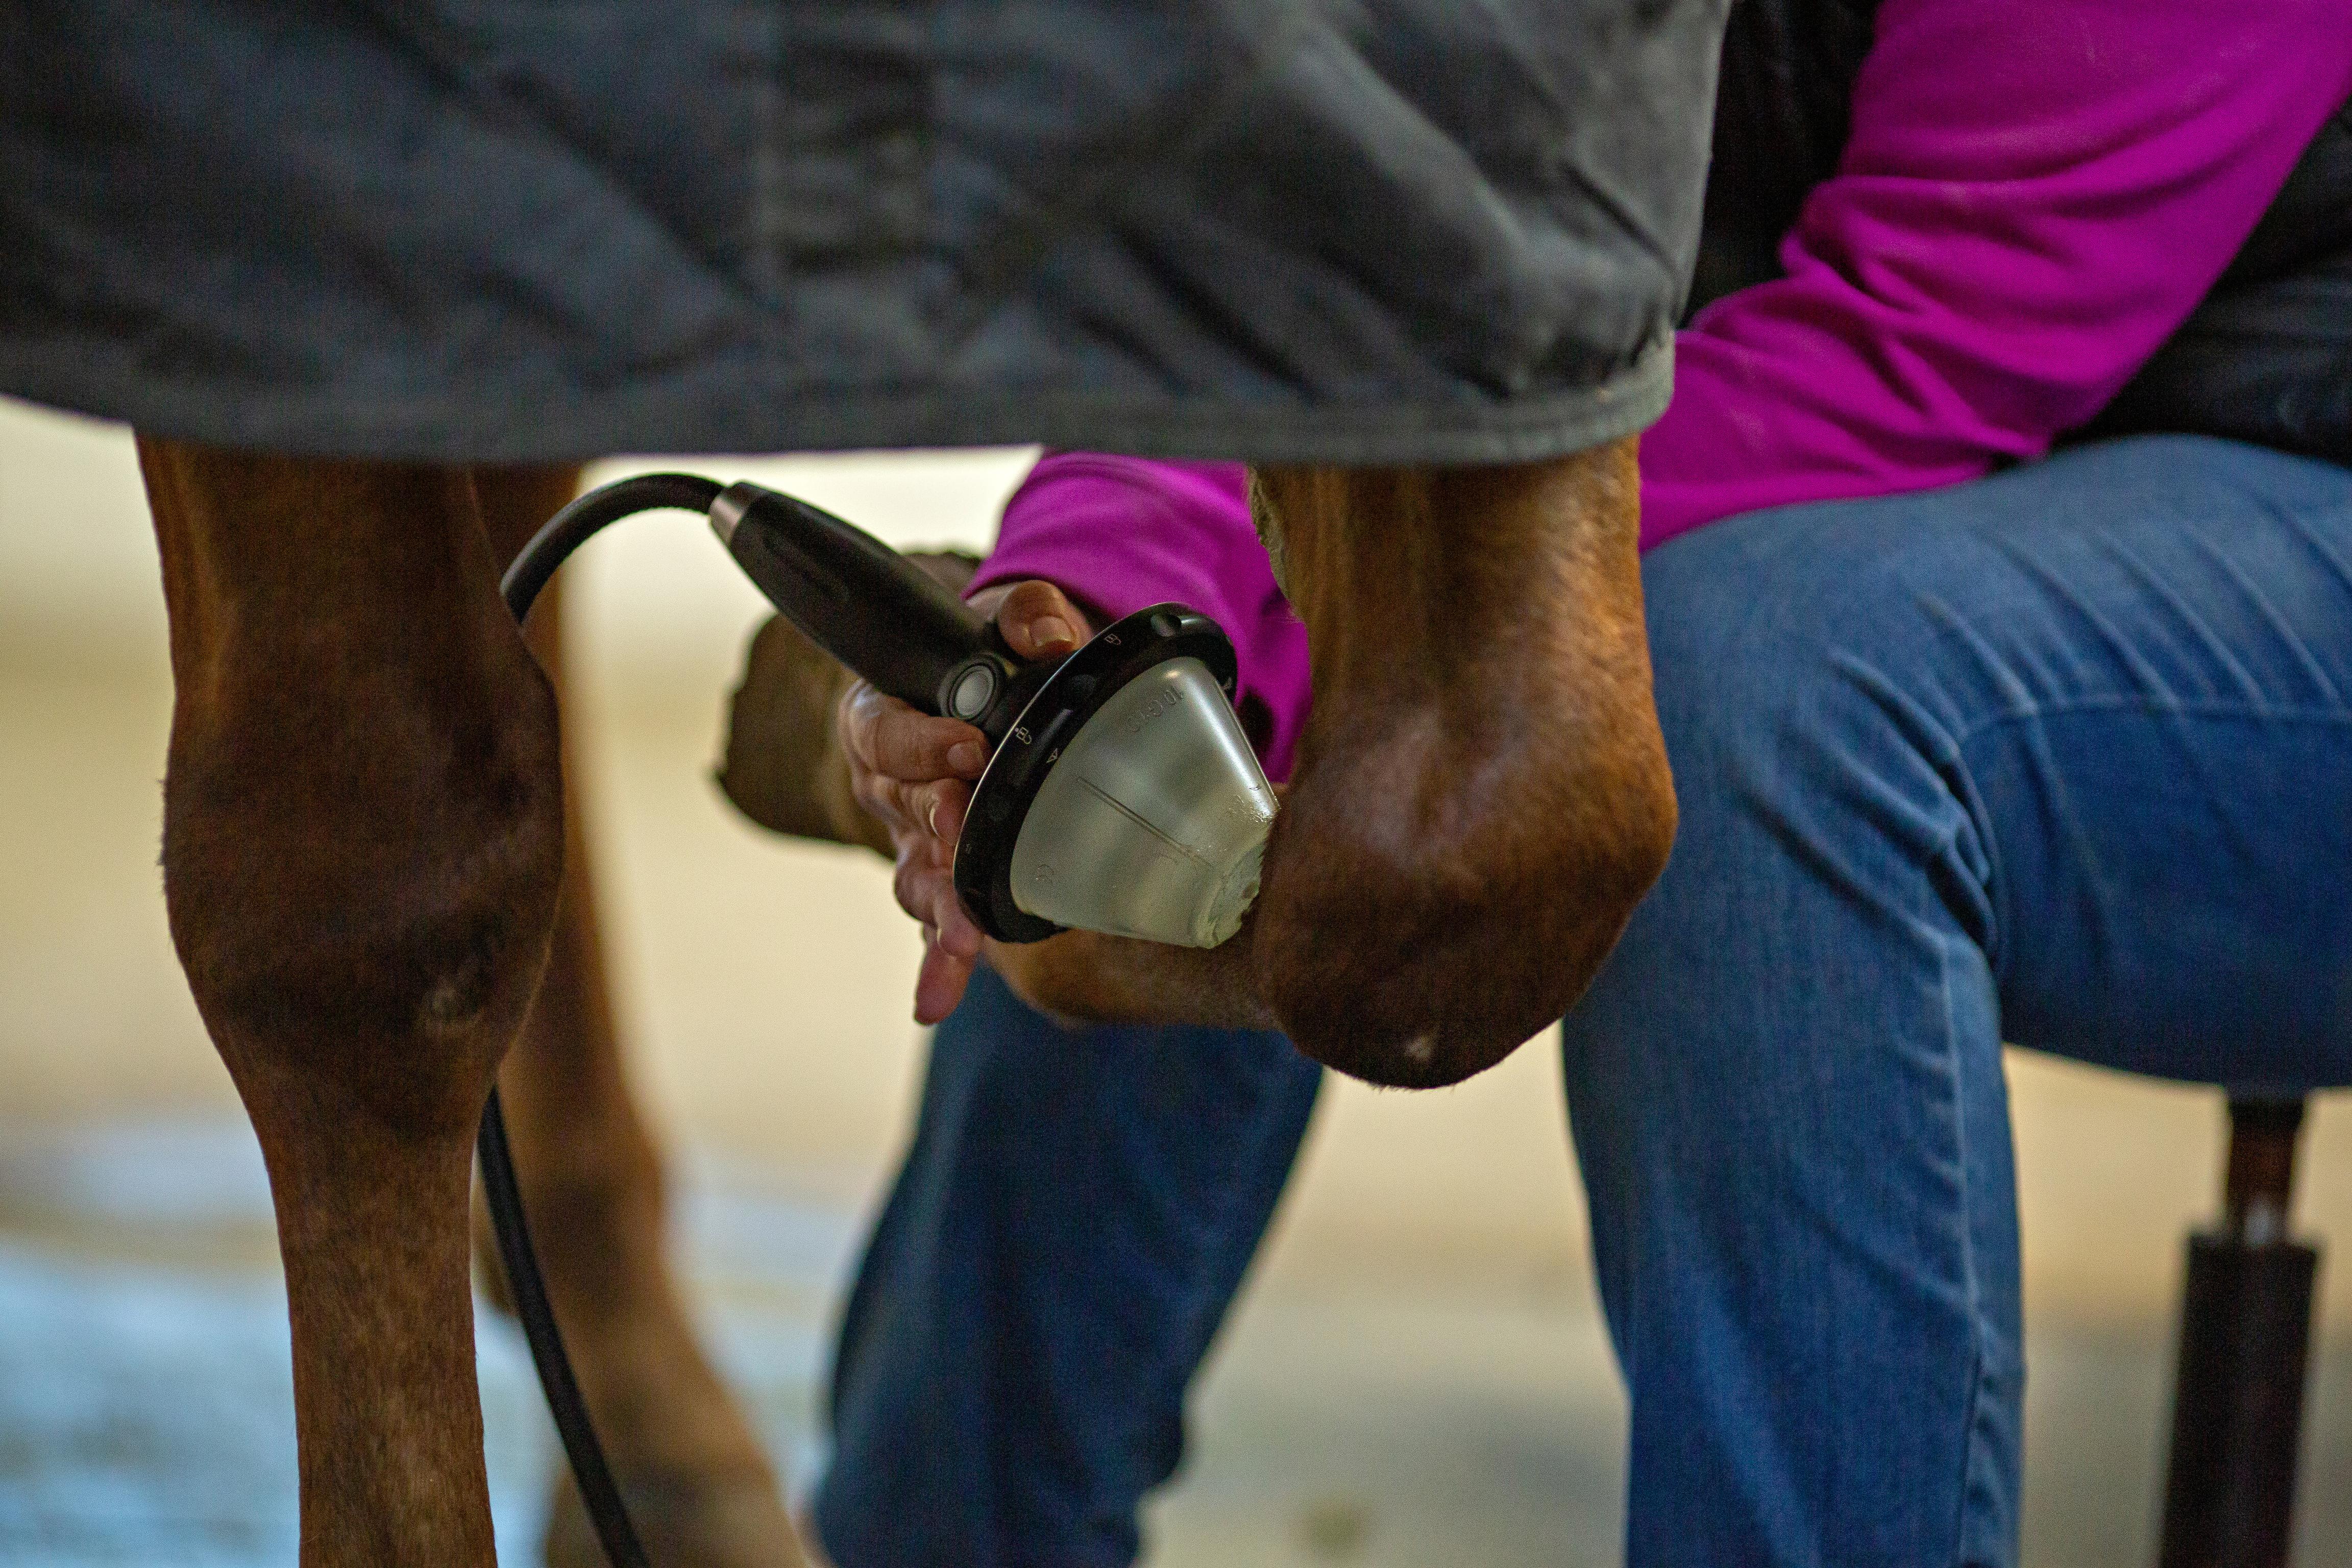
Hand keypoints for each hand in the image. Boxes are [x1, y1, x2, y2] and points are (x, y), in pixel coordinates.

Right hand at [837, 579, 1091, 1022]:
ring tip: (960, 932)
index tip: (965, 745)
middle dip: (936, 823)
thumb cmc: (991, 661)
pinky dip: (937, 961)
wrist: (996, 702)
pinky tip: (937, 999)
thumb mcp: (1006, 622)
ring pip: (917, 875)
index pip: (885, 730)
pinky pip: (934, 921)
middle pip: (903, 808)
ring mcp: (912, 840)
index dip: (921, 741)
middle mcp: (887, 784)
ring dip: (939, 903)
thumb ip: (1027, 616)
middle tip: (963, 828)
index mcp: (884, 716)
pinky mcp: (942, 879)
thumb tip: (1053, 638)